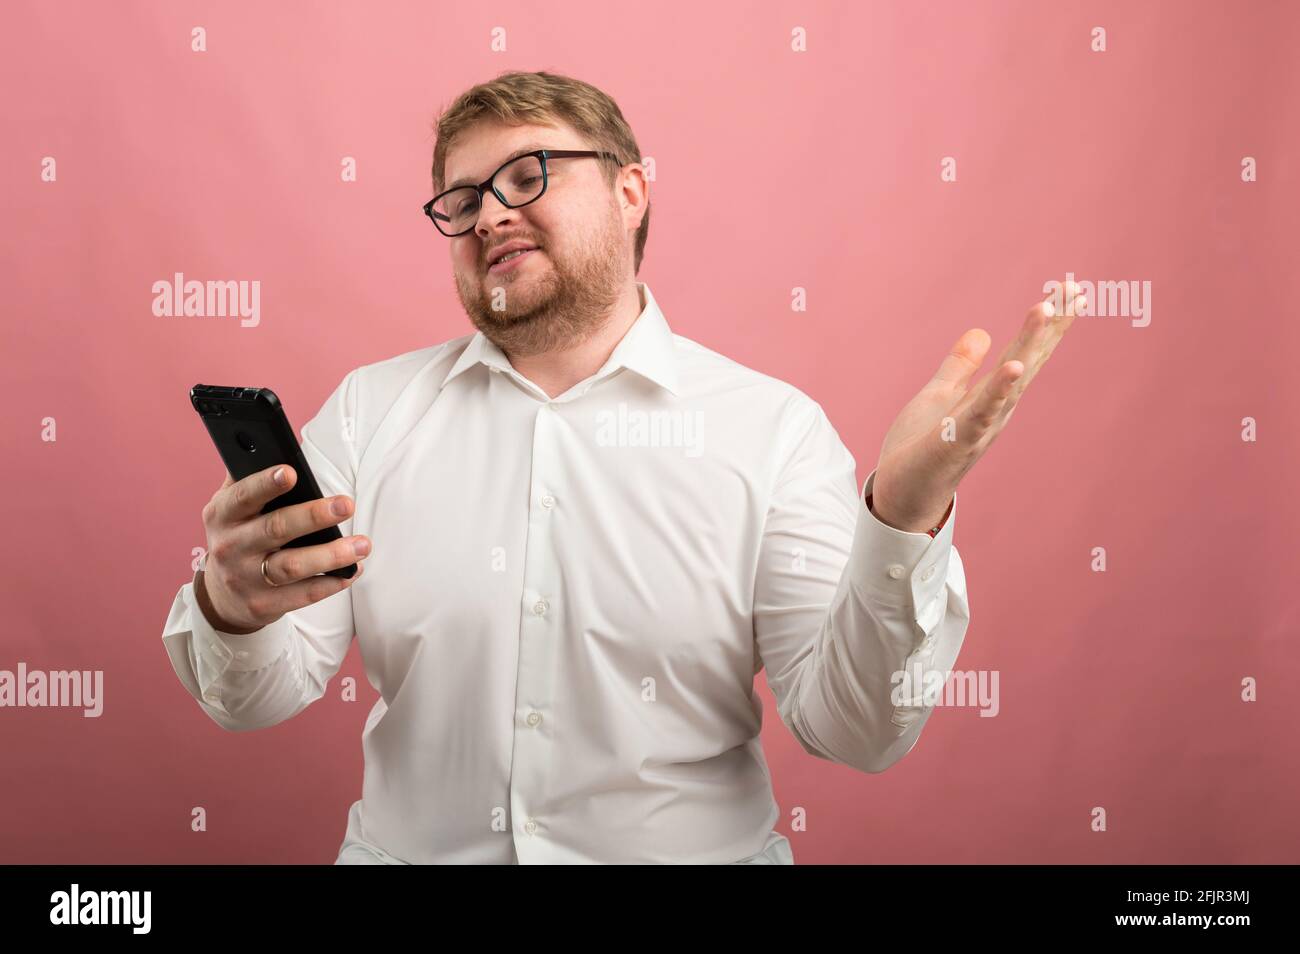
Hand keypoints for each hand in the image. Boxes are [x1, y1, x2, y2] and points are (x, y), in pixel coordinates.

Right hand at [195, 464, 370, 634]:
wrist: (221, 595)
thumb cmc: (238, 536)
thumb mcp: (231, 508)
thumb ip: (247, 478)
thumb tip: (269, 442)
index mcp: (223, 514)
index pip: (243, 496)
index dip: (265, 484)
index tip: (291, 472)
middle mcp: (230, 546)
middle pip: (275, 529)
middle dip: (313, 516)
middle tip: (347, 505)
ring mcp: (245, 578)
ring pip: (291, 566)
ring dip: (330, 555)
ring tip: (362, 544)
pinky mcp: (262, 605)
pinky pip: (301, 595)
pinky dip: (329, 584)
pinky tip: (351, 571)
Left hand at [870, 281, 1083, 531]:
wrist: (902, 495)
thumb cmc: (920, 448)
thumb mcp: (938, 396)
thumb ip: (960, 367)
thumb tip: (980, 333)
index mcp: (991, 396)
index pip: (1024, 352)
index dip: (1047, 322)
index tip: (1070, 288)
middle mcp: (995, 409)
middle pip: (1028, 360)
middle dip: (1051, 326)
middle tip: (1075, 288)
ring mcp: (980, 426)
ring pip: (1010, 381)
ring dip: (1029, 346)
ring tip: (1046, 309)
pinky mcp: (956, 441)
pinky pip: (980, 413)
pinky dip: (998, 391)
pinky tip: (1014, 367)